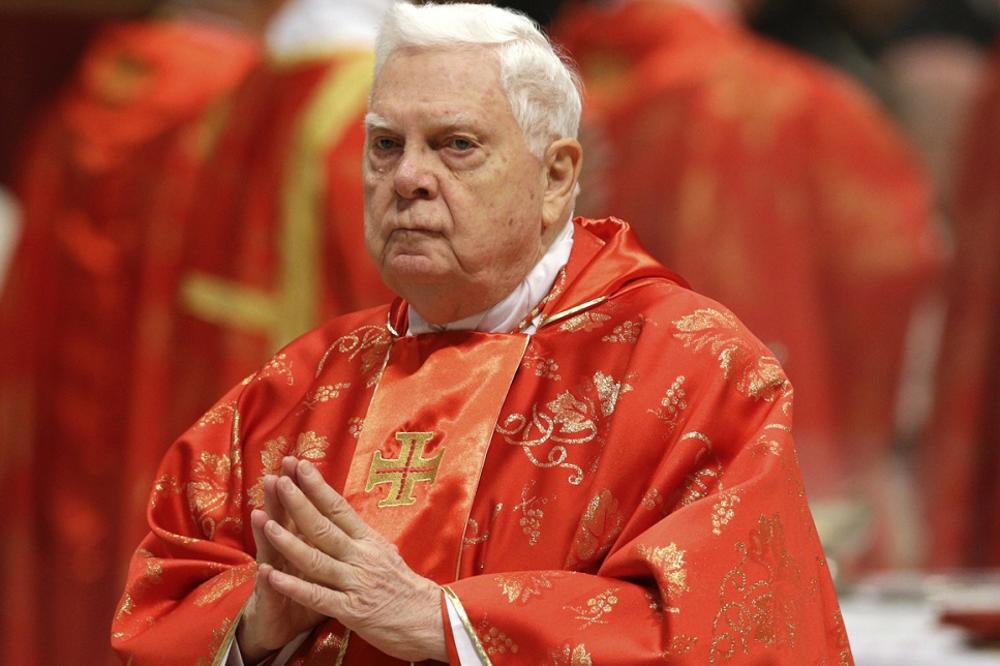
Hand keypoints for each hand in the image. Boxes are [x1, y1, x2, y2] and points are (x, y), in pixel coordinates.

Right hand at [237, 458, 324, 663]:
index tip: (301, 463)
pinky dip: (269, 581)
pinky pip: (270, 591)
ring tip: (259, 513)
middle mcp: (284, 553)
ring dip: (266, 533)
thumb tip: (348, 515)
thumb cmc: (304, 592)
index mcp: (302, 541)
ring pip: (270, 551)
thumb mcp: (321, 563)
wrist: (278, 626)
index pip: (304, 510)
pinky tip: (265, 570)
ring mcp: (274, 575)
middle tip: (275, 475)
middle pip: (283, 522)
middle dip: (281, 500)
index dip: (303, 489)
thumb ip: (327, 539)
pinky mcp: (270, 601)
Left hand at [262, 457, 446, 662]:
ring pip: (317, 558)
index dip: (318, 487)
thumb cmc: (406, 588)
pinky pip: (317, 596)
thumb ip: (361, 539)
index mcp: (369, 541)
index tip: (300, 466)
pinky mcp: (351, 610)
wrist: (431, 620)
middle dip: (299, 503)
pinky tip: (271, 576)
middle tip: (278, 481)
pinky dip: (293, 585)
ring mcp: (355, 582)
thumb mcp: (386, 554)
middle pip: (324, 526)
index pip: (340, 508)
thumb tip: (343, 519)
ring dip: (288, 541)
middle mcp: (361, 556)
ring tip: (266, 523)